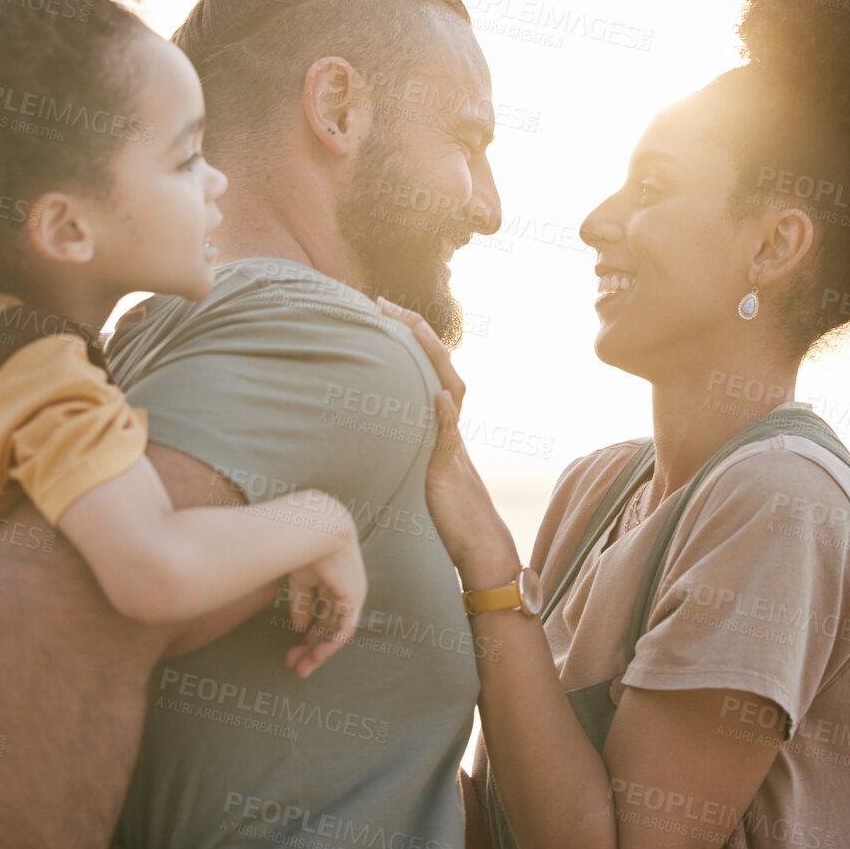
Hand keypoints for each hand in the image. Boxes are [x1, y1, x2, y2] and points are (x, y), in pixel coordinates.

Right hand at [280, 504, 366, 678]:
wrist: (314, 529)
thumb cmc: (303, 546)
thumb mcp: (299, 579)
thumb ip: (301, 603)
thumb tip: (300, 628)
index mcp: (330, 581)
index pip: (321, 613)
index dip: (306, 633)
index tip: (291, 651)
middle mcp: (343, 590)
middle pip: (328, 626)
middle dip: (311, 647)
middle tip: (295, 667)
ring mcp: (351, 594)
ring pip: (336, 631)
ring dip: (319, 651)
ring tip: (302, 668)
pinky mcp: (354, 597)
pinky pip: (345, 628)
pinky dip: (331, 643)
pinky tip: (316, 655)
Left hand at [376, 298, 517, 580]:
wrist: (477, 545)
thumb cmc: (443, 512)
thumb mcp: (414, 469)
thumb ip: (403, 445)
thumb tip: (372, 428)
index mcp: (440, 422)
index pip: (426, 367)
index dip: (408, 337)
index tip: (380, 310)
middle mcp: (450, 425)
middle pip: (440, 366)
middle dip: (415, 331)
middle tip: (383, 303)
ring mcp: (453, 445)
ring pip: (450, 390)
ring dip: (432, 358)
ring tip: (412, 329)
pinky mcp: (451, 470)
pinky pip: (452, 438)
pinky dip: (447, 416)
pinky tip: (438, 395)